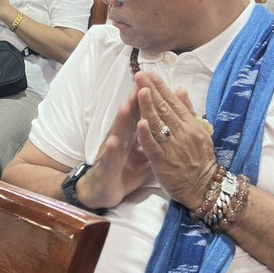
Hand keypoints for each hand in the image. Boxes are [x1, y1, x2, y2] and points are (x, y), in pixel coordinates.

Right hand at [77, 91, 151, 208]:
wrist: (104, 190)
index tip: (155, 82)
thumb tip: (170, 126)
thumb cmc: (125, 170)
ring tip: (126, 106)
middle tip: (140, 84)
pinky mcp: (106, 166)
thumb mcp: (144, 154)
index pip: (141, 114)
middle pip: (129, 118)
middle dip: (134, 101)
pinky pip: (109, 158)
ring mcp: (111, 151)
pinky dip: (110, 150)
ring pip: (117, 133)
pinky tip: (113, 142)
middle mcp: (120, 138)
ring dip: (121, 120)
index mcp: (132, 136)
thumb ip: (154, 139)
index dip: (148, 100)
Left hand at [134, 72, 219, 208]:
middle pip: (164, 109)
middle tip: (140, 75)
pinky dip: (146, 134)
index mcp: (191, 125)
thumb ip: (188, 111)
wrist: (204, 188)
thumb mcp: (199, 132)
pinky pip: (153, 146)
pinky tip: (140, 122)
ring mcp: (173, 147)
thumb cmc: (200, 159)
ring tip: (139, 90)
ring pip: (158, 124)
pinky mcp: (163, 162)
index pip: (174, 102)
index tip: (150, 73)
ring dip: (148, 106)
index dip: (161, 87)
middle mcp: (183, 133)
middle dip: (151, 91)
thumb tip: (180, 88)